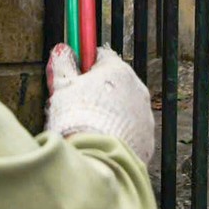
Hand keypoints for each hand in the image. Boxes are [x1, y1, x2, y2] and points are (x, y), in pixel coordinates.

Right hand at [44, 44, 154, 168]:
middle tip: (78, 106)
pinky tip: (101, 143)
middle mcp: (137, 90)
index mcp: (118, 71)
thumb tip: (62, 50)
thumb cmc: (77, 118)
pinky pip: (130, 133)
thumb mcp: (62, 87)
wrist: (97, 159)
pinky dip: (118, 135)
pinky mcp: (147, 140)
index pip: (102, 57)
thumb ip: (63, 65)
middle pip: (115, 83)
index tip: (75, 77)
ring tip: (89, 129)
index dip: (86, 67)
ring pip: (124, 109)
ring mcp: (144, 116)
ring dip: (110, 114)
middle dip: (98, 92)